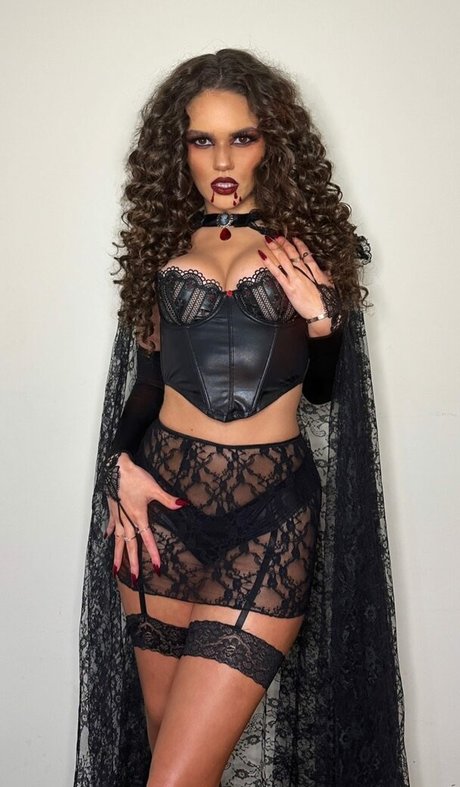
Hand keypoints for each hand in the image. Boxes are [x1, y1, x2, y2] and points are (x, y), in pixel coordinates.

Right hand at [104, 453, 188, 583]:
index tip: (157, 567)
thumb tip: (183, 504)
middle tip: (134, 579)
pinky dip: (110, 533)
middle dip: (133, 563)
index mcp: (138, 517)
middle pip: (130, 546)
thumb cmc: (134, 477)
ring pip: (118, 541)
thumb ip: (168, 499)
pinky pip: (111, 526)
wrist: (116, 468)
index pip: (147, 540)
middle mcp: (127, 520)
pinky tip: (108, 539)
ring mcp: (118, 517)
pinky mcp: (112, 510)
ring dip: (118, 555)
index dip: (153, 554)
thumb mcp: (154, 488)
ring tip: (116, 570)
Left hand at [259, 235, 336, 335]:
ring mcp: (295, 278)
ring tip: (268, 240)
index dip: (300, 245)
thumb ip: (325, 276)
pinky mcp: (288, 287)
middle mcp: (304, 272)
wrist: (322, 313)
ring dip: (275, 248)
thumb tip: (326, 271)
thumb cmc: (326, 302)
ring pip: (284, 259)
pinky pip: (277, 272)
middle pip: (293, 254)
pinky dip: (269, 263)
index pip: (306, 254)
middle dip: (284, 243)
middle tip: (277, 235)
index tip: (294, 238)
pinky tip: (263, 256)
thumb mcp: (329, 286)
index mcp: (315, 271)